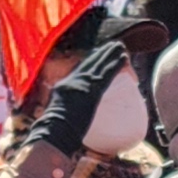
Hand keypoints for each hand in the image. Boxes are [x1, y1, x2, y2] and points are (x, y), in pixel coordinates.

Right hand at [28, 40, 129, 156]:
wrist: (55, 130)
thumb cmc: (54, 131)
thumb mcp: (55, 115)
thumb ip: (63, 110)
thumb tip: (67, 116)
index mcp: (63, 86)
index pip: (78, 70)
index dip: (90, 61)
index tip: (98, 54)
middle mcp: (73, 81)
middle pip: (90, 63)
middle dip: (102, 53)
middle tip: (112, 45)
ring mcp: (82, 85)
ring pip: (99, 65)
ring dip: (111, 55)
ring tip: (120, 47)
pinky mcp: (92, 91)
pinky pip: (107, 74)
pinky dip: (116, 65)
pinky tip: (124, 58)